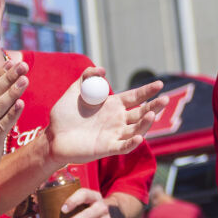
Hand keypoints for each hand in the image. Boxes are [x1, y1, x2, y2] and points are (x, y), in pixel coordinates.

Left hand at [43, 70, 167, 166]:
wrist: (52, 137)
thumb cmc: (63, 115)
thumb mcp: (74, 91)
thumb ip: (87, 77)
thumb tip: (102, 70)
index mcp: (113, 105)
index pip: (135, 97)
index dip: (147, 91)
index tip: (160, 84)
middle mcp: (117, 120)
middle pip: (141, 112)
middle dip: (155, 106)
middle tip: (165, 99)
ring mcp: (114, 135)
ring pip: (136, 129)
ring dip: (146, 123)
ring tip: (151, 114)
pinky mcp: (107, 148)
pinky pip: (124, 146)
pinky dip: (132, 143)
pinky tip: (140, 137)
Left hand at [50, 187, 111, 217]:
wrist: (116, 214)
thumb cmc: (90, 206)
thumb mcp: (85, 199)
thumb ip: (65, 200)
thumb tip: (36, 205)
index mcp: (94, 196)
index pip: (84, 194)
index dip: (73, 200)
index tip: (62, 209)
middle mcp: (102, 207)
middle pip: (87, 216)